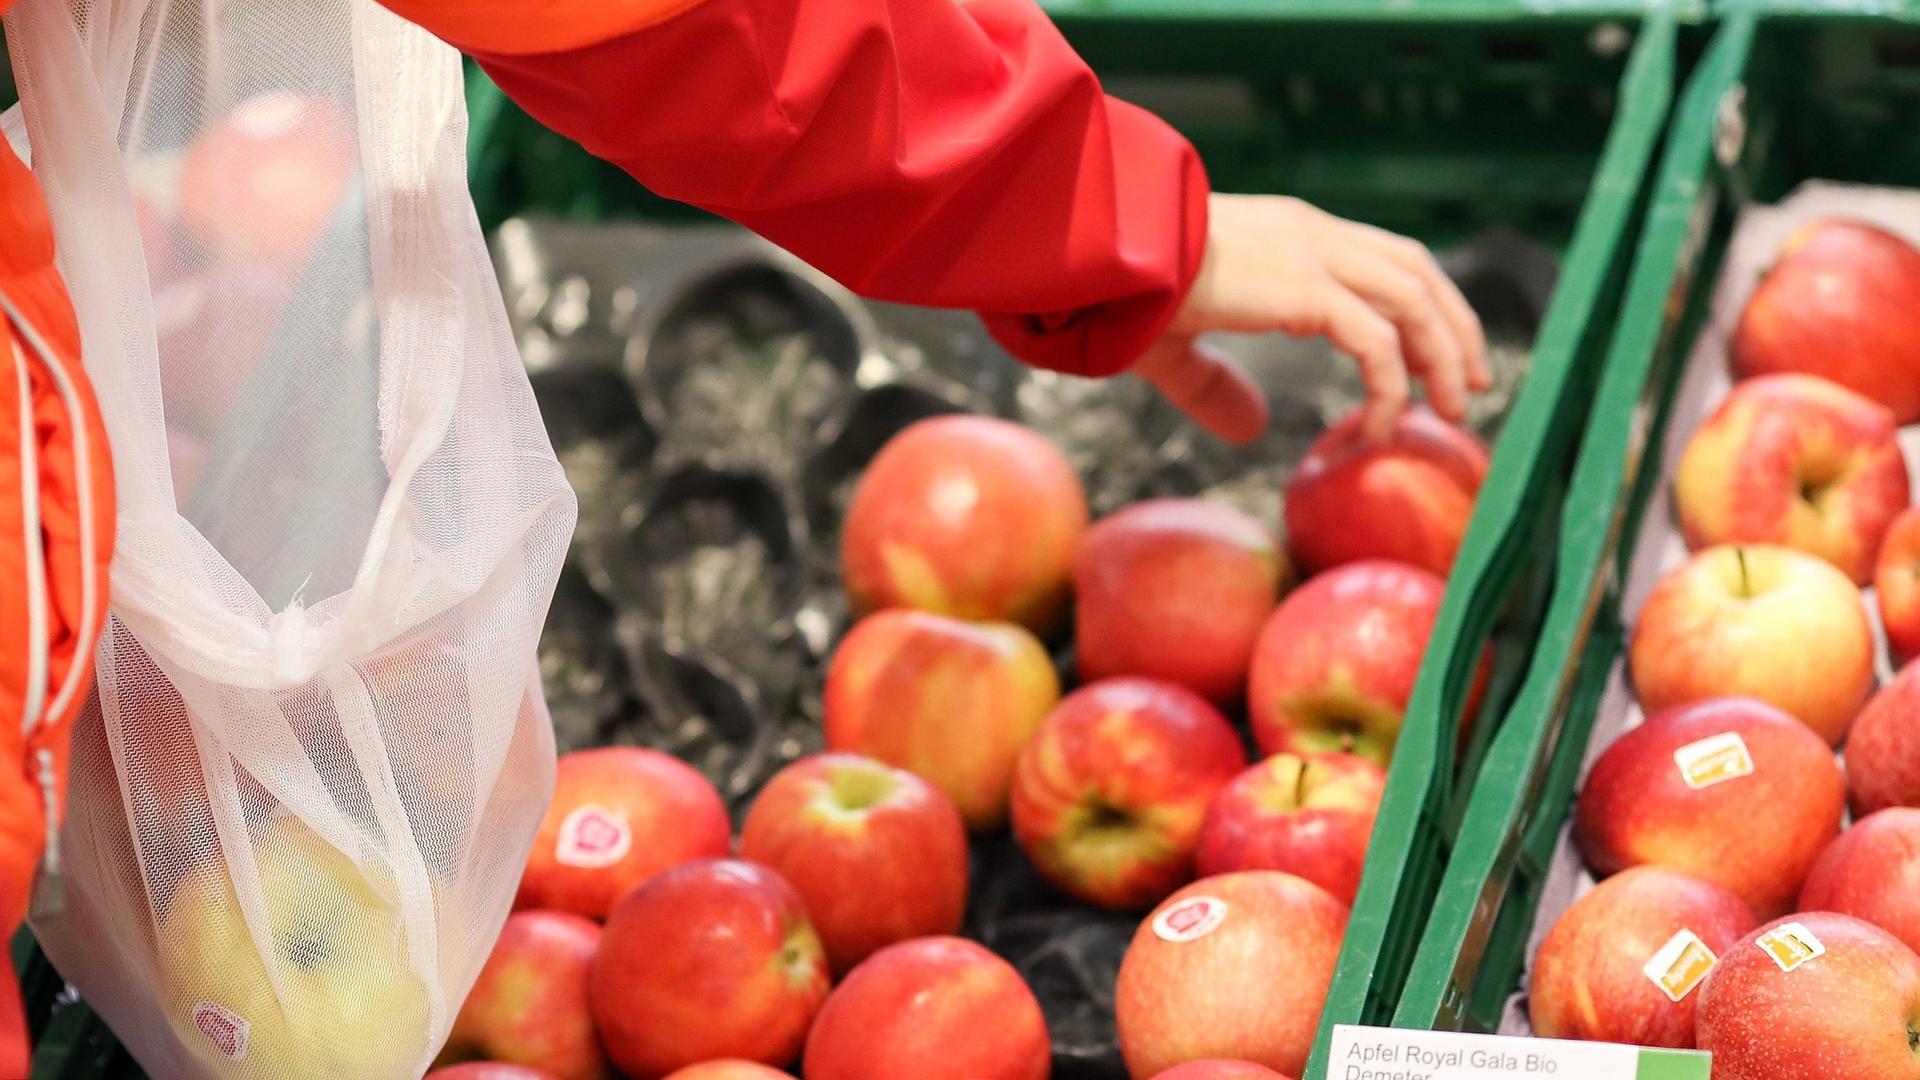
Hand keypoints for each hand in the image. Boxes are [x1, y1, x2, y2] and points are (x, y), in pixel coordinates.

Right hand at [1134, 193, 1490, 444]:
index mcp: (1287, 233)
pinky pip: (1377, 344)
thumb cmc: (1124, 293)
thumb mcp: (1179, 345)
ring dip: (1443, 358)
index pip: (1383, 259)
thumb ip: (1216, 384)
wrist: (1101, 257)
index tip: (1434, 358)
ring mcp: (1312, 254)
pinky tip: (1379, 428)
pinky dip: (1391, 388)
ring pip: (1415, 300)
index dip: (1422, 306)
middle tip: (1470, 387)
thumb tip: (1251, 428)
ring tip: (1447, 411)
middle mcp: (1311, 233)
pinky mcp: (1306, 288)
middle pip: (1417, 270)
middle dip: (1454, 329)